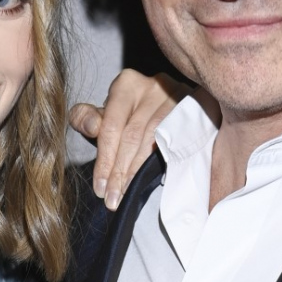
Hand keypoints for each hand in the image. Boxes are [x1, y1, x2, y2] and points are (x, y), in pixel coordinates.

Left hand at [70, 70, 189, 210]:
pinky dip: (162, 162)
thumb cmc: (129, 115)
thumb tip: (91, 126)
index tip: (100, 187)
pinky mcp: (194, 111)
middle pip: (132, 135)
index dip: (104, 159)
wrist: (166, 110)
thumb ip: (86, 118)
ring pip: (154, 139)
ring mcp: (177, 97)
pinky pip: (176, 140)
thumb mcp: (104, 114)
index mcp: (127, 83)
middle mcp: (153, 85)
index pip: (111, 126)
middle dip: (120, 171)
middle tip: (113, 198)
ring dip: (138, 171)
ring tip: (127, 192)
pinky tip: (152, 178)